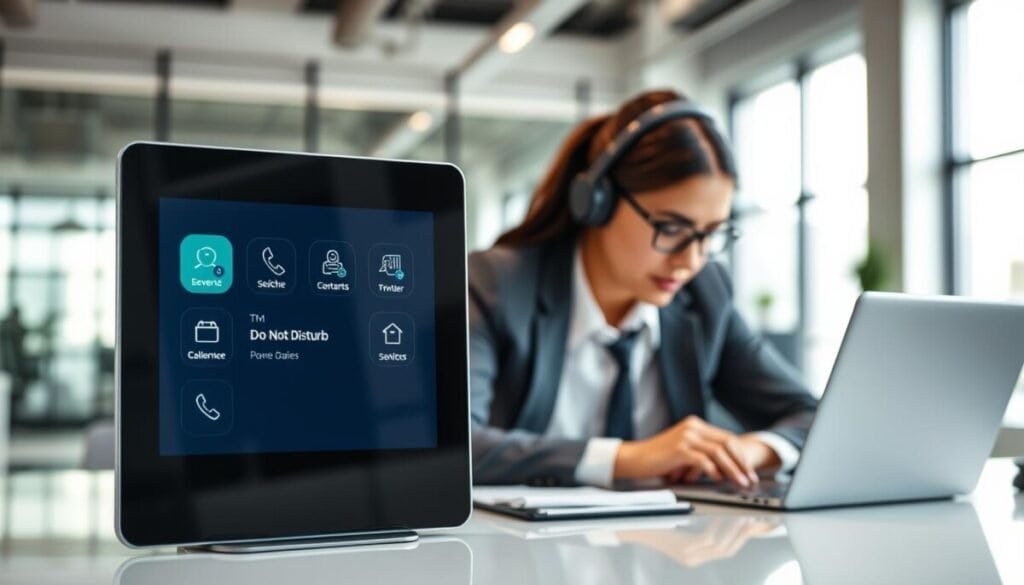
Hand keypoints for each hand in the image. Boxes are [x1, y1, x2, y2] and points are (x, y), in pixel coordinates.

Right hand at [613, 416, 777, 486]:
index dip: (741, 456)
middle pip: (727, 443)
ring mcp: (686, 436)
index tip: (749, 471)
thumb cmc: (658, 459)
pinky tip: (718, 479)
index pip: (727, 438)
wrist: (634, 458)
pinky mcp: (679, 449)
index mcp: (696, 426)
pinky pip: (703, 459)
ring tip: (740, 483)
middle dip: (742, 463)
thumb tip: (725, 470)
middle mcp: (693, 427)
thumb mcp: (683, 452)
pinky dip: (713, 470)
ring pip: (718, 452)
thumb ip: (702, 454)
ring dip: (733, 469)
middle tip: (751, 478)